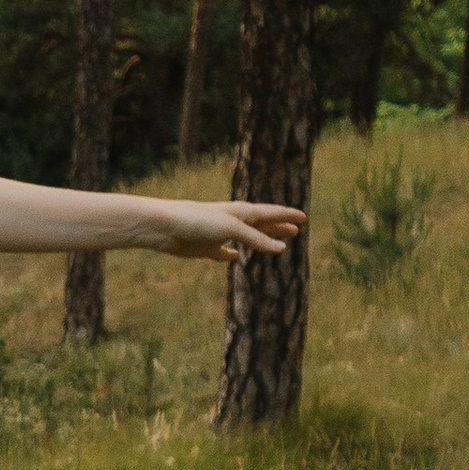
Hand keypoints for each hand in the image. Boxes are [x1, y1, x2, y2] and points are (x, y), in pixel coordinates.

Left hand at [152, 200, 305, 261]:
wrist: (164, 227)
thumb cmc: (197, 221)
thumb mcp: (232, 228)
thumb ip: (256, 238)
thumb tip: (281, 248)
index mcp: (241, 212)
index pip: (271, 213)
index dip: (287, 215)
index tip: (304, 217)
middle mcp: (232, 221)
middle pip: (261, 225)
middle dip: (279, 228)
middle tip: (296, 231)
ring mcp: (219, 235)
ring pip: (246, 238)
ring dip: (261, 240)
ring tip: (275, 243)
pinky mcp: (205, 248)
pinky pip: (222, 253)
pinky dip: (230, 255)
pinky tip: (234, 257)